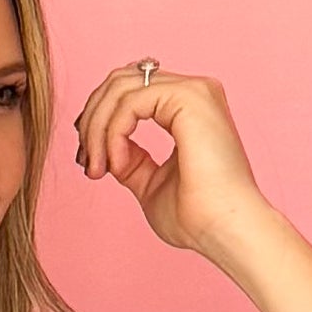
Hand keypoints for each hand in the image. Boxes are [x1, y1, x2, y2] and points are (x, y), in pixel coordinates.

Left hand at [70, 63, 267, 259]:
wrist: (225, 230)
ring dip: (97, 128)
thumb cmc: (198, 217)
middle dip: (93, 120)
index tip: (89, 161)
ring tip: (96, 168)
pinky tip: (116, 164)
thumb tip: (107, 149)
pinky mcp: (188, 96)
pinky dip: (113, 132)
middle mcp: (193, 92)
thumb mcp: (150, 183)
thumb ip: (131, 160)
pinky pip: (130, 102)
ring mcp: (193, 90)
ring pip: (120, 88)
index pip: (130, 91)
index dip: (100, 120)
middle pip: (120, 81)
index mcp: (188, 107)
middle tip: (86, 162)